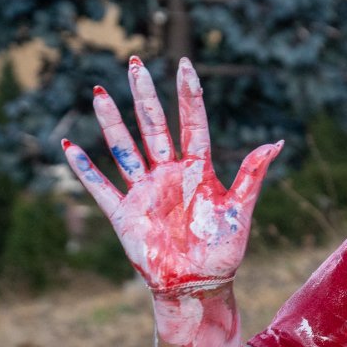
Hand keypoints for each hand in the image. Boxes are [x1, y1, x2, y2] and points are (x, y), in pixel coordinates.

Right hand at [62, 57, 280, 292]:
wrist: (198, 284)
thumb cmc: (223, 249)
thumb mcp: (240, 210)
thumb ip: (253, 175)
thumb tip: (277, 142)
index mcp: (198, 170)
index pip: (192, 123)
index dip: (188, 95)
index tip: (185, 65)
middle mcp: (168, 174)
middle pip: (153, 126)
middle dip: (143, 96)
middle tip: (133, 62)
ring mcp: (144, 191)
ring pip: (124, 149)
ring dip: (111, 123)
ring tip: (100, 93)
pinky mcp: (124, 213)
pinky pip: (100, 186)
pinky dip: (84, 168)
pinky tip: (69, 146)